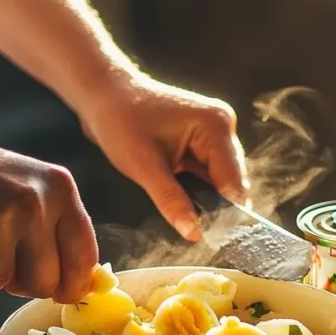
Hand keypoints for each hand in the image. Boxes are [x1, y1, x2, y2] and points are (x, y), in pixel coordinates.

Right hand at [0, 111, 97, 300]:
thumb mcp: (40, 187)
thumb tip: (85, 286)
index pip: (84, 256)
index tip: (67, 292)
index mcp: (61, 188)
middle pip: (46, 282)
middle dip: (31, 283)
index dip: (76, 284)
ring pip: (7, 285)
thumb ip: (65, 230)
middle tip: (15, 260)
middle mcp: (33, 204)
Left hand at [79, 73, 248, 240]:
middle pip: (231, 181)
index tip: (217, 238)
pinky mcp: (201, 141)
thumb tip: (195, 233)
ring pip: (219, 180)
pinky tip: (187, 204)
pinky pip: (207, 173)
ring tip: (192, 220)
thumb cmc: (120, 122)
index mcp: (216, 126)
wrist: (102, 95)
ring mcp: (213, 134)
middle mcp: (222, 127)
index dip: (227, 211)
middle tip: (201, 233)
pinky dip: (198, 190)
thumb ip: (172, 201)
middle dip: (217, 207)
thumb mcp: (144, 166)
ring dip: (207, 199)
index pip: (233, 180)